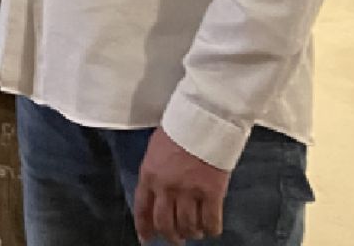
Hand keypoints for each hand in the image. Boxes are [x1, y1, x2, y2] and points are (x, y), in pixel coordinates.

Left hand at [134, 128, 227, 242]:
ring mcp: (189, 191)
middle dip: (171, 236)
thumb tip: (156, 194)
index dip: (144, 228)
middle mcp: (166, 186)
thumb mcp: (155, 150)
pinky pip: (210, 221)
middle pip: (165, 223)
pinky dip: (211, 230)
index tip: (147, 239)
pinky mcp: (211, 192)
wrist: (203, 119)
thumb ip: (154, 174)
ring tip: (195, 231)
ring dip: (191, 233)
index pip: (142, 209)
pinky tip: (211, 228)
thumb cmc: (179, 130)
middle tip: (177, 239)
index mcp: (149, 174)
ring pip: (187, 226)